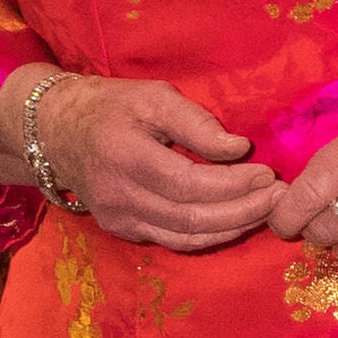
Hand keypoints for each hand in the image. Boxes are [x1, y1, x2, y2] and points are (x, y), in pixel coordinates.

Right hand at [29, 75, 278, 250]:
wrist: (57, 131)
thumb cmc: (111, 106)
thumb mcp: (154, 97)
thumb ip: (196, 122)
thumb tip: (238, 149)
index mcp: (125, 157)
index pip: (189, 184)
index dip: (234, 184)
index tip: (269, 172)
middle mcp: (119, 196)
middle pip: (191, 218)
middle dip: (244, 211)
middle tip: (280, 197)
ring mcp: (118, 219)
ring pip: (185, 238)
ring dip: (232, 228)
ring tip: (268, 210)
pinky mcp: (123, 230)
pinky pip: (173, 240)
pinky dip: (210, 236)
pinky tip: (238, 221)